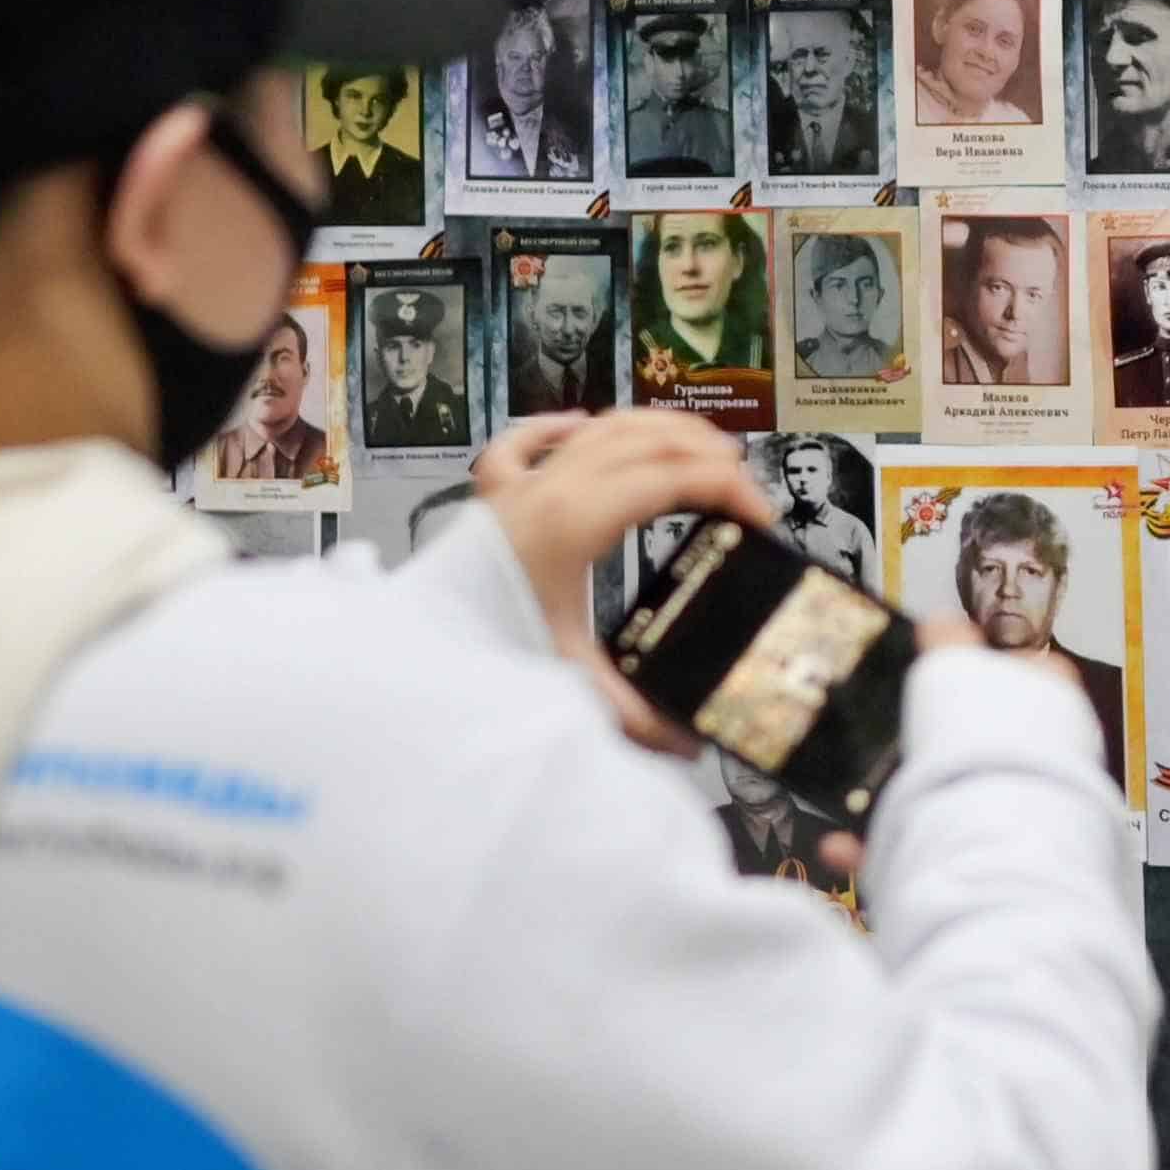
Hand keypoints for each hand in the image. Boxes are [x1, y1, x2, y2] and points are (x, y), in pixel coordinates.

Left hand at [469, 410, 768, 753]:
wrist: (408, 655)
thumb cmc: (485, 655)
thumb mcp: (571, 682)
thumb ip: (636, 714)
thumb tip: (692, 745)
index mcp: (577, 520)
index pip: (673, 477)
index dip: (729, 489)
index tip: (762, 518)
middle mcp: (550, 487)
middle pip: (645, 438)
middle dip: (706, 451)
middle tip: (744, 486)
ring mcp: (518, 485)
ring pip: (598, 427)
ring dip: (654, 429)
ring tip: (697, 448)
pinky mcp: (490, 499)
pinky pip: (524, 442)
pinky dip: (558, 428)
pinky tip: (581, 424)